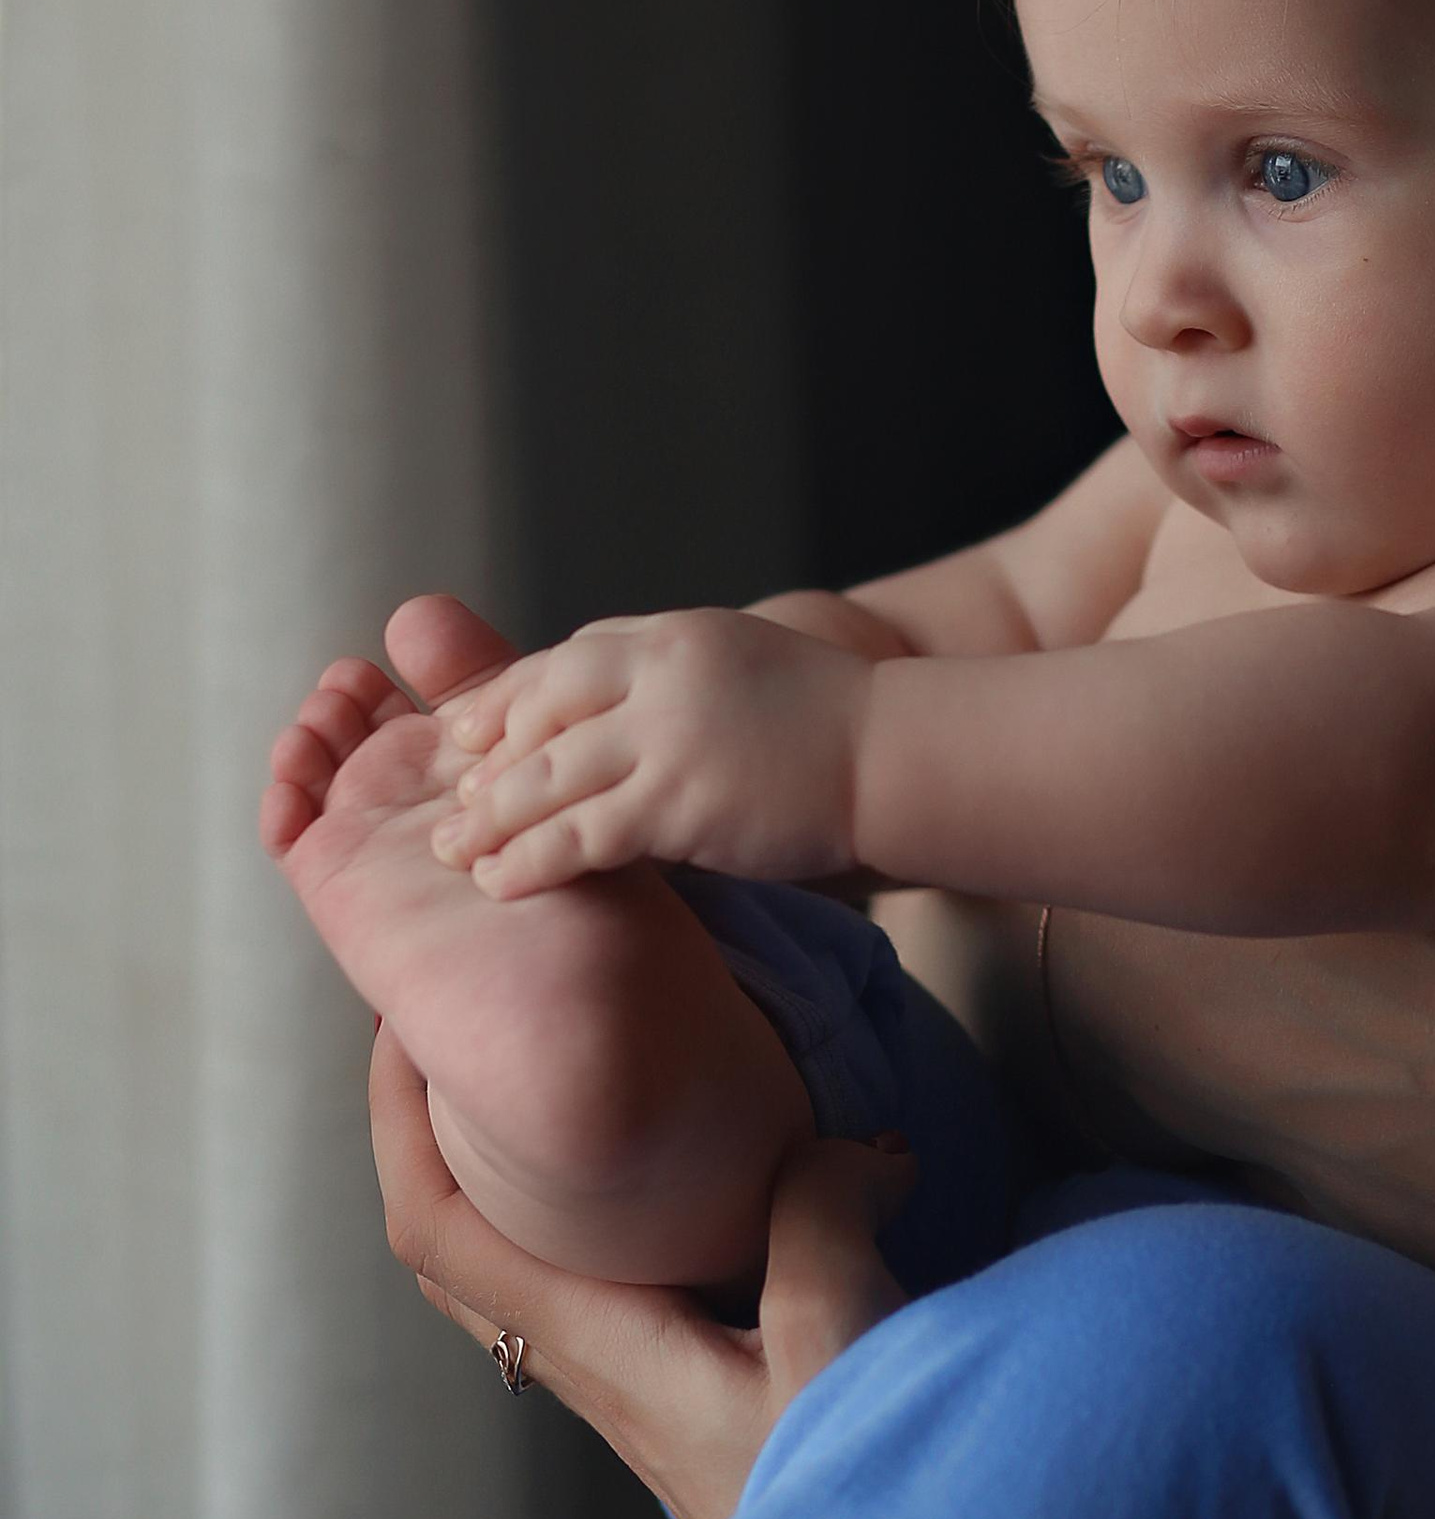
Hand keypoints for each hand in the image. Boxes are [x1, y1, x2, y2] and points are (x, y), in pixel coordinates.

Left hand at [369, 1028, 906, 1518]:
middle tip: (455, 1034)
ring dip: (500, 1173)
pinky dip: (582, 1212)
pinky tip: (660, 1177)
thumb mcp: (841, 1343)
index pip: (437, 1228)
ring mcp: (633, 1389)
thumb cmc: (839, 1511)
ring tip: (542, 1088)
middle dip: (426, 1132)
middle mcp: (593, 1370)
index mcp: (599, 1349)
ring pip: (517, 1267)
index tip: (408, 1022)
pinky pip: (591, 1284)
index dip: (395, 1119)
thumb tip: (848, 1142)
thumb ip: (826, 1216)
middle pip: (453, 1245)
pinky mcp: (685, 1394)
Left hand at [435, 609, 866, 895]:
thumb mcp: (742, 664)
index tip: (471, 737)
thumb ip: (674, 676)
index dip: (508, 702)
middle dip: (489, 760)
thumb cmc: (830, 724)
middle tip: (454, 802)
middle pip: (540, 710)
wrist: (895, 756)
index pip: (564, 662)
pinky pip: (583, 832)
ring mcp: (667, 734)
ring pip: (548, 775)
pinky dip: (533, 857)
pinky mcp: (681, 799)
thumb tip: (611, 704)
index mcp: (674, 636)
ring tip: (456, 851)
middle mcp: (659, 673)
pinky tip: (503, 882)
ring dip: (493, 816)